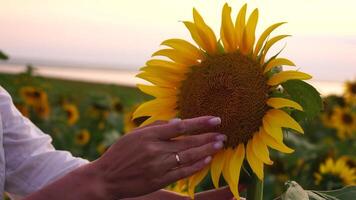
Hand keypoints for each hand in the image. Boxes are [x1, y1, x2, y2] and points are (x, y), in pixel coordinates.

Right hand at [90, 116, 225, 198]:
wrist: (106, 178)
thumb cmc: (119, 153)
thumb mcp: (133, 134)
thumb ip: (156, 127)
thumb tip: (178, 122)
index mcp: (149, 135)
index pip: (180, 126)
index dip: (200, 123)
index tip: (215, 119)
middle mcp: (155, 150)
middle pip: (188, 142)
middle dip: (208, 137)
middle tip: (223, 134)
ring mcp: (158, 166)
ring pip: (189, 157)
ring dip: (207, 150)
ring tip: (220, 145)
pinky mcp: (159, 180)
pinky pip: (182, 172)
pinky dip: (196, 166)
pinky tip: (207, 160)